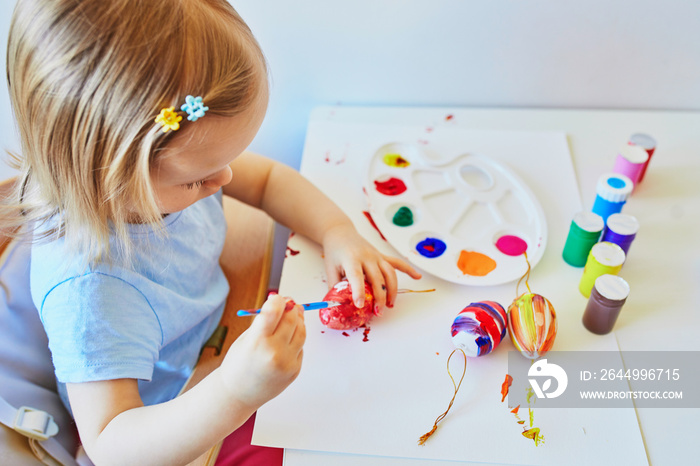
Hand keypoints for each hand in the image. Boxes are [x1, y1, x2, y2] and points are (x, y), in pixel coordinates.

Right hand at [218, 294, 304, 409]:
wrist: (238, 394)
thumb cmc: (239, 363)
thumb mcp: (246, 338)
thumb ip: (264, 322)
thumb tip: (285, 303)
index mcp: (257, 341)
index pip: (274, 311)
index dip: (278, 301)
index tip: (278, 298)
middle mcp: (274, 352)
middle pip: (291, 320)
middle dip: (291, 308)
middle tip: (289, 304)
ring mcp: (286, 363)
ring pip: (301, 332)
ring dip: (298, 321)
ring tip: (292, 318)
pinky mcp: (294, 370)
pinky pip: (300, 347)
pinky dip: (296, 339)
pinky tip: (288, 339)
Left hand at [321, 223, 421, 313]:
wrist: (340, 233)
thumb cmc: (335, 252)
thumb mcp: (330, 269)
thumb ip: (335, 287)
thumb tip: (338, 307)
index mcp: (351, 259)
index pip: (356, 277)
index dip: (358, 292)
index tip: (360, 305)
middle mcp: (366, 256)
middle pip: (377, 278)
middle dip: (379, 297)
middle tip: (378, 313)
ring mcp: (376, 256)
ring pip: (390, 273)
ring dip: (392, 290)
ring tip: (390, 305)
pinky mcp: (382, 256)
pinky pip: (397, 263)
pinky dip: (408, 269)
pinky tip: (417, 277)